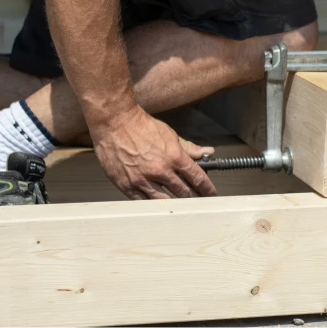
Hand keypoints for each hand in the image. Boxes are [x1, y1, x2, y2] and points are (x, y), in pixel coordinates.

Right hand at [91, 106, 216, 198]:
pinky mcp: (127, 185)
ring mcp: (142, 180)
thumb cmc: (141, 127)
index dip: (207, 188)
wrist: (115, 123)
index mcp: (174, 157)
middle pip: (183, 192)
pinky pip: (143, 202)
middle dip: (193, 197)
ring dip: (174, 203)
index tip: (210, 193)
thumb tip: (207, 153)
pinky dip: (152, 204)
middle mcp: (160, 171)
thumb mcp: (170, 134)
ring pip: (164, 201)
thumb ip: (189, 148)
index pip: (197, 178)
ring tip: (180, 204)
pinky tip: (158, 204)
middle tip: (197, 200)